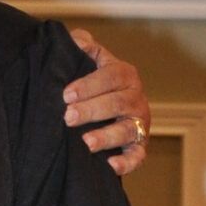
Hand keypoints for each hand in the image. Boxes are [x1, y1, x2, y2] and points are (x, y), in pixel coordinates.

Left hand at [64, 29, 149, 176]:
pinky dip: (127, 162)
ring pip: (127, 130)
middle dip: (92, 110)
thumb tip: (75, 39)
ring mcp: (139, 123)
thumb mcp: (89, 59)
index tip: (66, 95)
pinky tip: (111, 165)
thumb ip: (81, 45)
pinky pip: (138, 156)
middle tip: (68, 117)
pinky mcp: (139, 146)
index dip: (89, 85)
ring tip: (86, 142)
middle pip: (117, 103)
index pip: (111, 76)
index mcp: (125, 74)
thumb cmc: (93, 82)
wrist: (106, 109)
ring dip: (107, 136)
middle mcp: (136, 98)